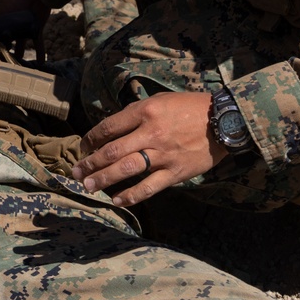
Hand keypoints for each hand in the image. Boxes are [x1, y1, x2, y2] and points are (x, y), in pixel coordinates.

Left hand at [71, 91, 226, 206]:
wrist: (222, 121)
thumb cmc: (190, 107)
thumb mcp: (160, 100)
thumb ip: (138, 113)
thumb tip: (113, 129)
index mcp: (146, 111)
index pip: (109, 126)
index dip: (91, 138)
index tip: (83, 146)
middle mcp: (151, 133)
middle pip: (112, 150)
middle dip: (91, 162)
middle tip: (76, 172)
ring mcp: (163, 154)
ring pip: (126, 169)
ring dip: (103, 179)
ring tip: (88, 185)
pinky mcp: (175, 172)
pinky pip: (148, 187)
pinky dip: (131, 195)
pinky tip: (117, 200)